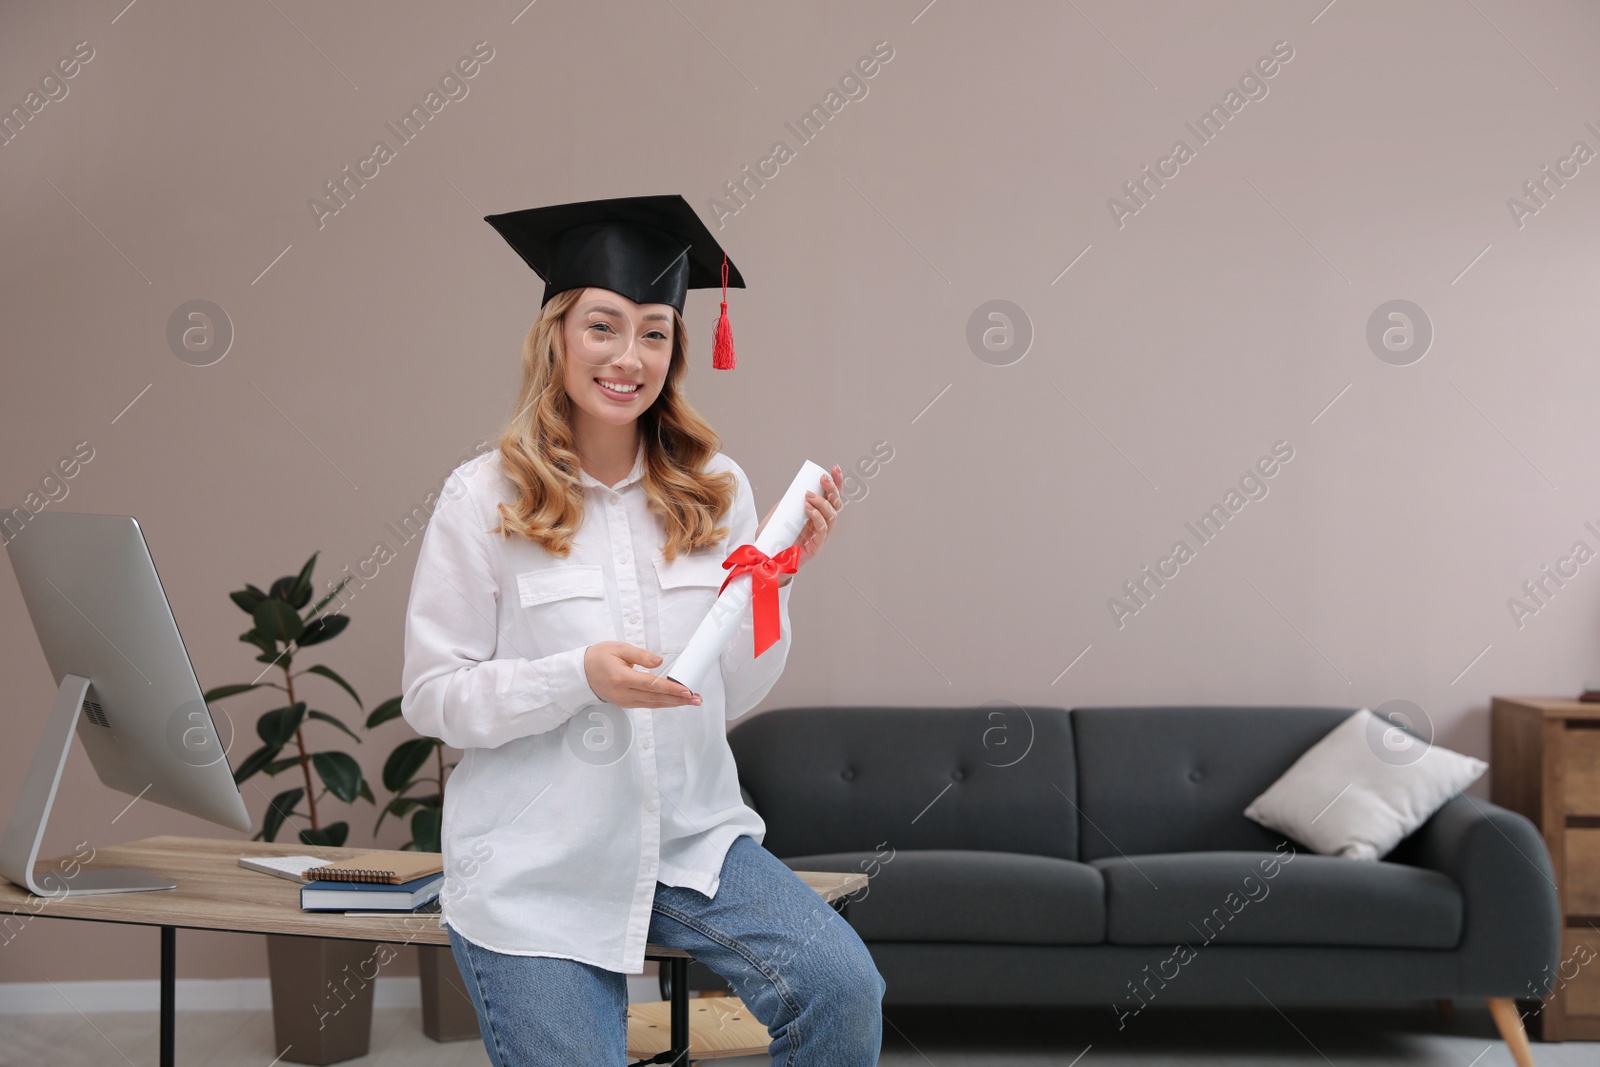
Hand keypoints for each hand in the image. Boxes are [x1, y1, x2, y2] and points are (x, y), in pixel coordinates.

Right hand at [583, 642, 700, 708]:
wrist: (581, 673)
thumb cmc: (599, 657)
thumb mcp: (618, 648)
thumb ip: (640, 655)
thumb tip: (659, 661)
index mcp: (621, 678)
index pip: (651, 685)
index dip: (670, 688)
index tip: (686, 690)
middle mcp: (623, 693)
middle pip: (656, 698)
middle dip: (678, 699)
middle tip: (696, 699)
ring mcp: (624, 701)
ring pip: (653, 704)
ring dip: (674, 703)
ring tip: (691, 701)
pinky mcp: (626, 704)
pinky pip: (648, 705)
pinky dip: (663, 703)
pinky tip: (675, 701)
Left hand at [754, 465, 843, 583]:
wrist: (766, 559)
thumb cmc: (772, 539)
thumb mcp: (775, 517)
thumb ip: (783, 505)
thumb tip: (792, 492)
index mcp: (817, 515)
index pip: (831, 497)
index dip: (836, 483)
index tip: (835, 468)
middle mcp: (822, 524)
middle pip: (836, 505)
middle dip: (833, 489)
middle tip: (823, 478)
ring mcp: (821, 536)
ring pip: (832, 516)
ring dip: (822, 502)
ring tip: (808, 495)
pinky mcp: (816, 547)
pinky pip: (822, 529)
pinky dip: (817, 516)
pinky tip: (808, 508)